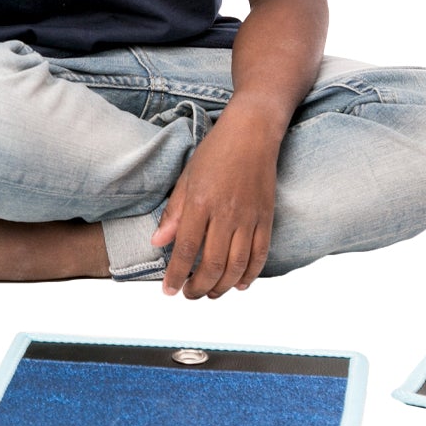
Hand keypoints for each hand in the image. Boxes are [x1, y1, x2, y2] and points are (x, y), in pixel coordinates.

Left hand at [152, 103, 280, 298]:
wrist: (253, 131)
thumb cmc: (217, 151)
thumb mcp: (187, 177)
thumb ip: (174, 213)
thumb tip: (158, 242)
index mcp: (201, 202)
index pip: (186, 250)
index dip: (176, 276)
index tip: (168, 291)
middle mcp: (226, 213)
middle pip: (212, 265)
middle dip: (198, 287)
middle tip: (188, 294)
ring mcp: (249, 217)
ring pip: (237, 266)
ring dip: (222, 287)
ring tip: (210, 293)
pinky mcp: (267, 217)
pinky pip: (260, 254)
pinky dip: (250, 275)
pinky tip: (239, 284)